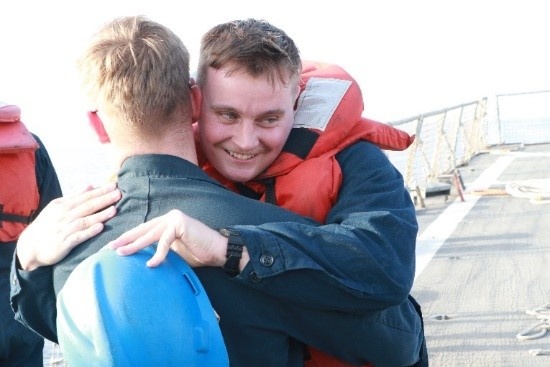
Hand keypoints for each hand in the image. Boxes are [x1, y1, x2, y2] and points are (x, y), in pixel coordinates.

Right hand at [16, 183, 120, 270]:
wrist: (30, 246)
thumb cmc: (47, 225)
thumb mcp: (57, 208)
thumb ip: (75, 197)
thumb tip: (91, 185)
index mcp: (63, 206)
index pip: (85, 196)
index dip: (100, 191)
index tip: (114, 185)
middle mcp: (63, 216)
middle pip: (87, 206)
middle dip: (104, 199)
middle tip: (119, 194)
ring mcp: (64, 230)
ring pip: (84, 220)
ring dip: (100, 215)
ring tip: (114, 210)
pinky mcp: (64, 244)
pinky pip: (78, 237)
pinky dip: (89, 232)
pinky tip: (100, 228)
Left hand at [108, 209, 226, 267]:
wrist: (220, 251)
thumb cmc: (199, 254)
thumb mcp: (174, 253)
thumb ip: (159, 251)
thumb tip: (142, 260)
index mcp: (166, 222)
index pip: (143, 230)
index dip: (128, 238)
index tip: (114, 248)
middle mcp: (169, 217)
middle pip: (142, 229)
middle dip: (125, 239)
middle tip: (109, 248)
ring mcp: (175, 218)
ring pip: (150, 234)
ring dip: (134, 245)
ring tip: (121, 253)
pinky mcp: (181, 224)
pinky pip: (164, 241)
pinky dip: (158, 253)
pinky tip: (151, 264)